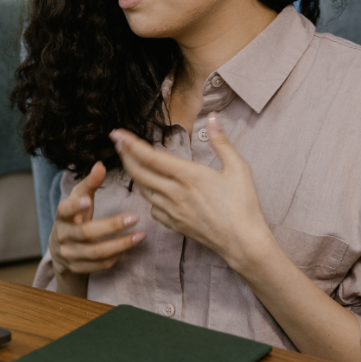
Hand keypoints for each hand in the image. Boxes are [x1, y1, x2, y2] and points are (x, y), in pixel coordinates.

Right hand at [48, 161, 144, 287]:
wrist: (61, 249)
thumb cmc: (75, 217)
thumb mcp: (79, 199)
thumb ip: (90, 183)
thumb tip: (101, 165)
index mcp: (62, 216)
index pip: (65, 210)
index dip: (75, 207)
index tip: (88, 201)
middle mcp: (63, 236)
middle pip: (86, 233)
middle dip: (112, 226)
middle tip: (135, 217)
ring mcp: (69, 254)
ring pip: (96, 252)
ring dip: (121, 244)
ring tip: (141, 235)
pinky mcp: (77, 268)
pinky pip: (99, 265)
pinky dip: (116, 256)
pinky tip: (129, 247)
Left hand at [109, 114, 271, 271]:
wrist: (243, 243)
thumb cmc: (243, 205)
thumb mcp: (238, 168)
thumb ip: (221, 141)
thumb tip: (212, 118)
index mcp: (189, 176)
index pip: (151, 157)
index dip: (131, 144)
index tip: (118, 134)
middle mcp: (175, 193)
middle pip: (139, 172)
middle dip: (125, 155)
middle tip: (117, 143)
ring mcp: (172, 211)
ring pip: (143, 190)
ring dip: (134, 174)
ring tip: (130, 162)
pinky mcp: (174, 224)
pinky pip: (153, 208)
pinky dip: (148, 196)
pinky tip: (151, 190)